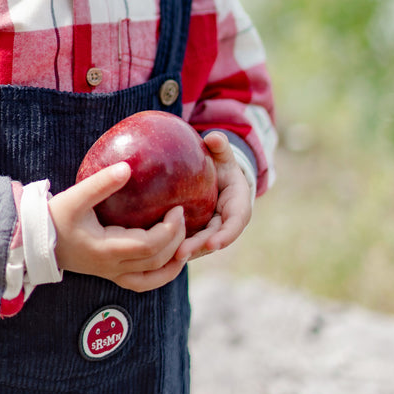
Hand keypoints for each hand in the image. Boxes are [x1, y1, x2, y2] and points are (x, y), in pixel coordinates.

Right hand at [49, 162, 187, 291]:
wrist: (35, 241)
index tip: (178, 208)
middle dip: (176, 239)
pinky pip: (142, 282)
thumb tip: (128, 167)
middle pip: (156, 261)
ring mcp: (112, 274)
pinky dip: (160, 274)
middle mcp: (113, 267)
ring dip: (173, 263)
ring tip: (187, 244)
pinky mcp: (110, 273)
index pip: (149, 245)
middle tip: (183, 216)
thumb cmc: (55, 217)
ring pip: (152, 278)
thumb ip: (102, 183)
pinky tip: (170, 259)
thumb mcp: (76, 197)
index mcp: (107, 250)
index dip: (169, 230)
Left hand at [175, 131, 252, 261]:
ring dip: (185, 252)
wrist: (216, 177)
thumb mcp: (223, 154)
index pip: (235, 224)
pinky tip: (156, 250)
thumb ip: (221, 146)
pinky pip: (186, 241)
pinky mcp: (196, 233)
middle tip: (181, 253)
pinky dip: (174, 246)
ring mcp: (211, 231)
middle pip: (214, 239)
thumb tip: (213, 137)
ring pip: (199, 245)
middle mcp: (226, 224)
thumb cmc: (221, 164)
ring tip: (167, 257)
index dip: (225, 235)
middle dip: (199, 248)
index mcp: (237, 206)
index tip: (214, 243)